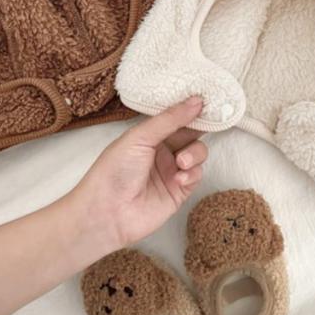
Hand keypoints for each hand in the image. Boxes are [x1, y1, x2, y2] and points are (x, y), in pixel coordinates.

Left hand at [71, 96, 207, 251]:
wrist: (108, 213)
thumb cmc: (114, 171)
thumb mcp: (140, 137)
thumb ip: (169, 119)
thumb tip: (196, 101)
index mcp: (149, 134)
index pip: (175, 117)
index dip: (190, 110)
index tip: (206, 102)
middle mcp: (161, 151)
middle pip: (190, 134)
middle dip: (198, 130)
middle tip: (206, 125)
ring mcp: (171, 170)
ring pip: (198, 153)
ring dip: (195, 154)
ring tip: (182, 162)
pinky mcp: (179, 191)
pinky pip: (197, 176)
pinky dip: (192, 174)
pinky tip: (178, 178)